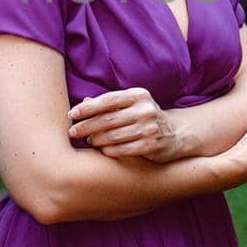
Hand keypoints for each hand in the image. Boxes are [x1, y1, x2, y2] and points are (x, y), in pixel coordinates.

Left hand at [68, 87, 184, 163]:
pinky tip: (102, 150)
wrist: (174, 134)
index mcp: (138, 95)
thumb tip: (83, 102)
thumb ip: (109, 104)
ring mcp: (150, 128)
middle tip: (72, 132)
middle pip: (108, 119)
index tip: (72, 114)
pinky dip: (109, 151)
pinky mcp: (152, 146)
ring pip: (113, 136)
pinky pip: (123, 150)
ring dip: (96, 140)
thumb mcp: (130, 105)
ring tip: (88, 141)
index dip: (88, 108)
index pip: (108, 100)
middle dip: (86, 126)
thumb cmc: (144, 117)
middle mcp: (145, 110)